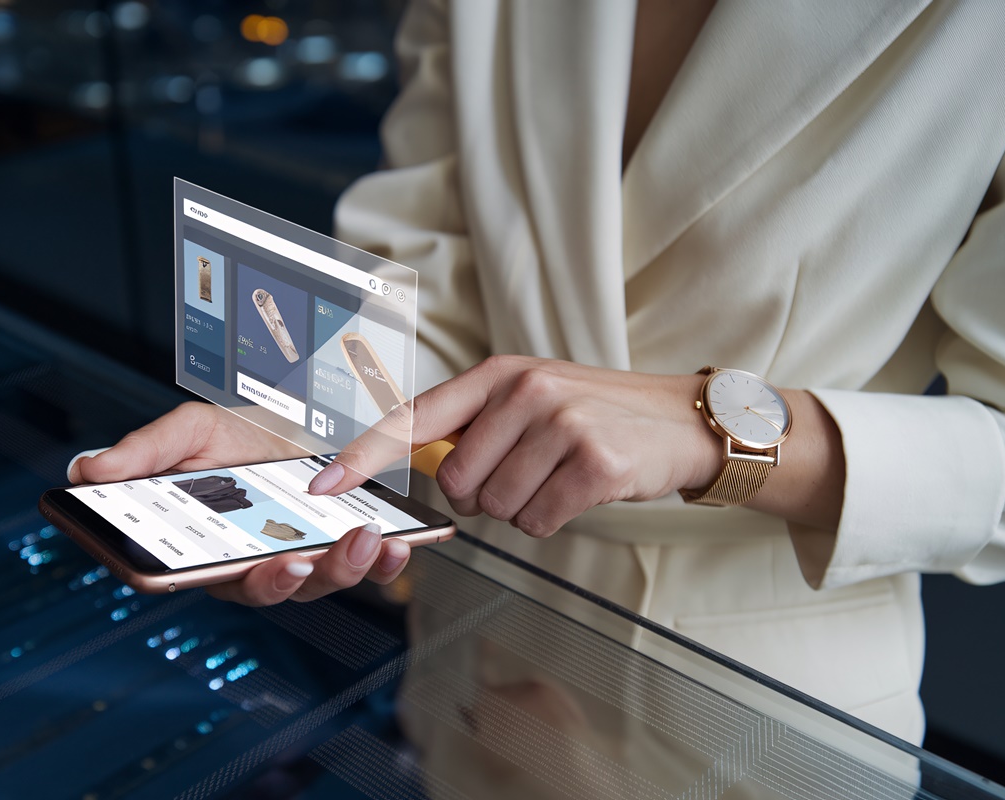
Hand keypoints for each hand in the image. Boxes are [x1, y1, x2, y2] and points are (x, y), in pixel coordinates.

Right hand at [68, 401, 412, 603]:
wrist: (287, 416)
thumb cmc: (230, 436)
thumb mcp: (186, 432)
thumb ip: (144, 453)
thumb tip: (86, 470)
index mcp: (217, 549)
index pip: (227, 580)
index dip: (252, 581)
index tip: (269, 567)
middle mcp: (261, 562)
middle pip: (284, 587)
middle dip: (307, 575)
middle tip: (324, 552)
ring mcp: (307, 554)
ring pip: (329, 579)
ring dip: (353, 565)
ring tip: (370, 537)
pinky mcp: (345, 540)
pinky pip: (368, 562)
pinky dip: (389, 556)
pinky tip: (403, 539)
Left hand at [309, 356, 720, 536]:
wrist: (680, 421)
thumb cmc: (597, 413)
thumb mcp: (533, 397)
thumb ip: (476, 424)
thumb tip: (424, 468)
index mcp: (498, 373)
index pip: (414, 417)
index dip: (363, 455)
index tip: (323, 486)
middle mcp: (524, 391)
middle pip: (456, 482)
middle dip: (484, 494)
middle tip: (527, 472)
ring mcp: (560, 424)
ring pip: (496, 507)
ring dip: (523, 508)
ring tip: (558, 476)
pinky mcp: (593, 463)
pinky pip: (537, 521)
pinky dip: (552, 519)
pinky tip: (580, 491)